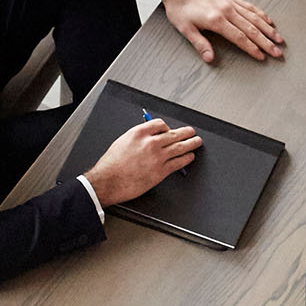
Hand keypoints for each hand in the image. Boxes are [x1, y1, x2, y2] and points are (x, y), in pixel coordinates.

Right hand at [82, 120, 200, 205]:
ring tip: (197, 141)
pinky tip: (190, 157)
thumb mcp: (122, 142)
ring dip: (191, 143)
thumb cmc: (111, 164)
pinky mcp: (161, 171)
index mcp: (139, 133)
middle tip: (191, 132)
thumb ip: (137, 138)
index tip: (171, 129)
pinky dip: (187, 158)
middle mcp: (150, 143)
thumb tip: (149, 137)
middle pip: (174, 134)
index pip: (160, 124)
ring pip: (180, 147)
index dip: (168, 127)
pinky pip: (178, 162)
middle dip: (186, 132)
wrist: (108, 181)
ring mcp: (157, 157)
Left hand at [153, 0, 282, 61]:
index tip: (262, 56)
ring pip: (254, 17)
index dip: (252, 48)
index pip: (240, 37)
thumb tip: (210, 58)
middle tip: (277, 52)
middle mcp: (226, 10)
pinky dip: (261, 14)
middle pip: (251, 29)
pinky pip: (249, 6)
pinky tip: (268, 20)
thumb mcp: (185, 29)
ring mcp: (230, 2)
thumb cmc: (180, 7)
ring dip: (268, 29)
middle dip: (266, 42)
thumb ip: (200, 44)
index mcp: (216, 20)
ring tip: (278, 38)